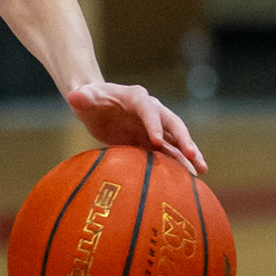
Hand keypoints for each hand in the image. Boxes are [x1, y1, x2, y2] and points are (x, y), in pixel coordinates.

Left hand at [66, 82, 206, 174]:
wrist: (96, 104)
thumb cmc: (89, 99)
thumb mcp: (83, 97)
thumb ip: (81, 97)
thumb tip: (74, 96)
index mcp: (136, 98)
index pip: (148, 110)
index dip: (154, 124)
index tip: (156, 141)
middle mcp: (151, 111)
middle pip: (172, 123)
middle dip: (182, 138)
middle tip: (192, 155)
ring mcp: (154, 126)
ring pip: (176, 140)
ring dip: (189, 154)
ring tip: (201, 171)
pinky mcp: (152, 141)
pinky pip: (169, 152)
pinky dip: (180, 163)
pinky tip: (191, 178)